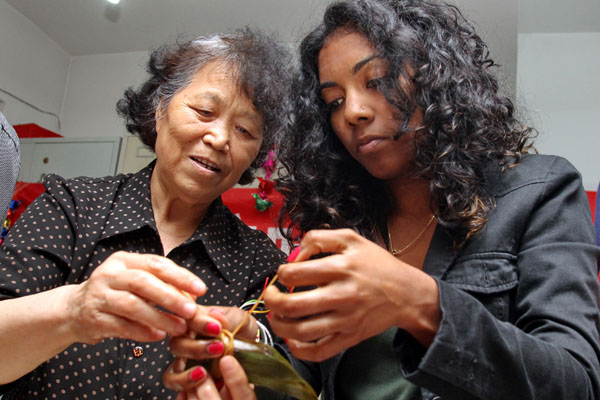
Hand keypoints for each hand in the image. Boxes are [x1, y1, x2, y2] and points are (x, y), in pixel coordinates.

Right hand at [65, 251, 206, 343]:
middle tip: (192, 311)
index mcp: (124, 260)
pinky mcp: (92, 318)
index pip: (156, 264)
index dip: (180, 276)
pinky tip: (158, 336)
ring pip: (132, 306)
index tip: (201, 289)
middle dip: (170, 297)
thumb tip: (194, 294)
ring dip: (159, 318)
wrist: (73, 310)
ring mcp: (98, 296)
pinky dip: (142, 332)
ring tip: (179, 328)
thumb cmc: (116, 293)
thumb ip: (162, 284)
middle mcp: (109, 274)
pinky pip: (121, 326)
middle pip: (143, 282)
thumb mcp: (136, 281)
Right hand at [163, 307, 258, 391]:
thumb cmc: (241, 329)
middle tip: (218, 349)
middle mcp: (185, 337)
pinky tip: (201, 381)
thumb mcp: (239, 319)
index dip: (200, 323)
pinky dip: (184, 383)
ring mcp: (184, 357)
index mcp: (195, 317)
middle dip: (196, 347)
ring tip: (204, 372)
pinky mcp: (186, 374)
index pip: (189, 318)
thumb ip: (229, 318)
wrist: (249, 347)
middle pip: (176, 342)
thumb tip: (215, 315)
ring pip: (174, 364)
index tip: (217, 328)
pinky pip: (174, 380)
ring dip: (187, 370)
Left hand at [264, 229, 440, 361]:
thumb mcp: (351, 239)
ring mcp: (345, 320)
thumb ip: (319, 239)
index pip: (295, 273)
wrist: (406, 293)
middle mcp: (342, 295)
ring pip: (300, 331)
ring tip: (275, 315)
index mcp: (340, 268)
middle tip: (270, 295)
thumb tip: (295, 255)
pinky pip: (319, 352)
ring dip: (278, 325)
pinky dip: (298, 349)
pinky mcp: (349, 338)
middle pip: (293, 305)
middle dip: (271, 300)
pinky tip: (291, 338)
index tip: (284, 273)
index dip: (282, 272)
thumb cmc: (376, 265)